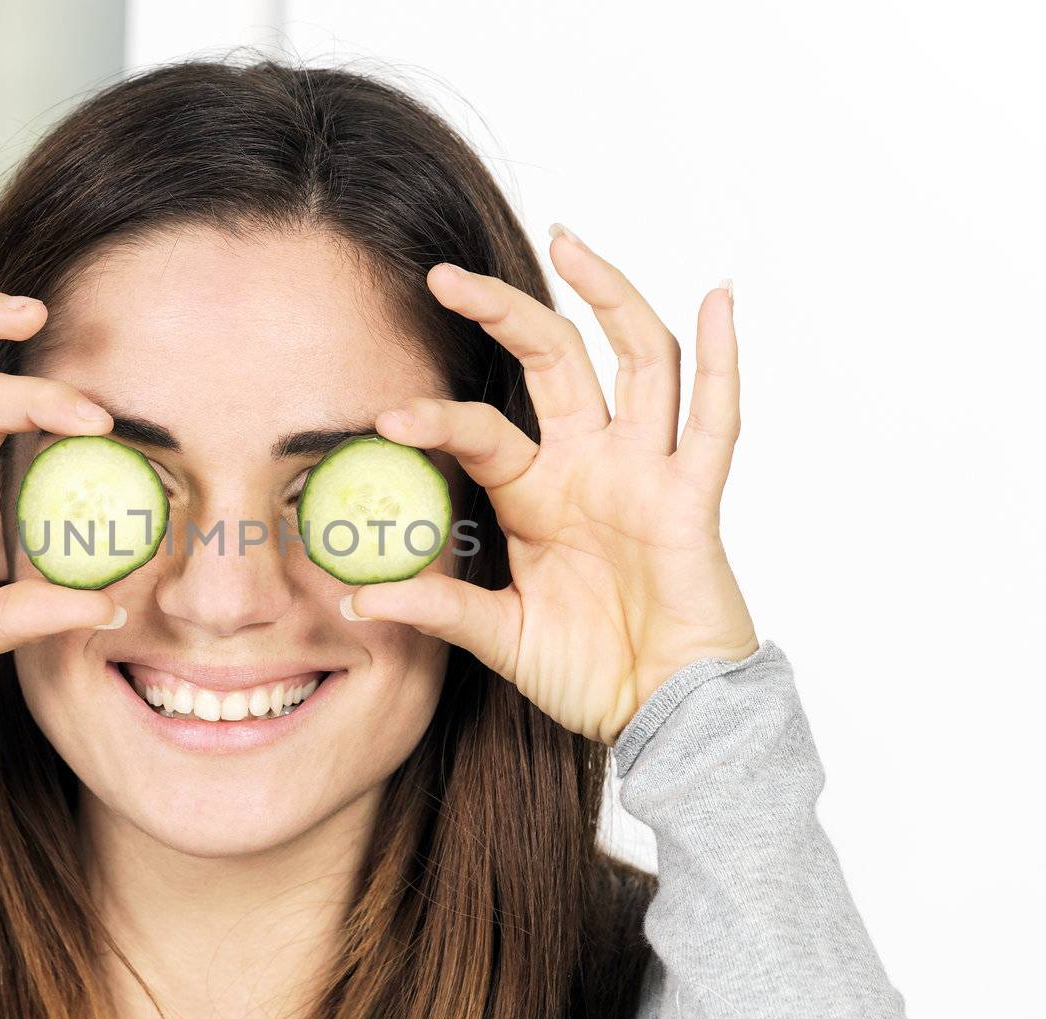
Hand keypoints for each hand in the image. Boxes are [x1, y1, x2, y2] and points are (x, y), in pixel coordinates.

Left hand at [345, 226, 758, 744]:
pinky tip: (718, 296)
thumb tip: (356, 600)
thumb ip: (439, 608)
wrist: (660, 716)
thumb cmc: (587, 672)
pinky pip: (715, 419)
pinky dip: (723, 356)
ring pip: (636, 362)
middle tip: (445, 275)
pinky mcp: (694, 497)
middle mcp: (590, 466)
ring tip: (567, 241)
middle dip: (503, 311)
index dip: (436, 416)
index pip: (481, 429)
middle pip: (551, 361)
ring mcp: (645, 473)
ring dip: (608, 298)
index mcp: (536, 493)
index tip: (384, 416)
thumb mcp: (500, 636)